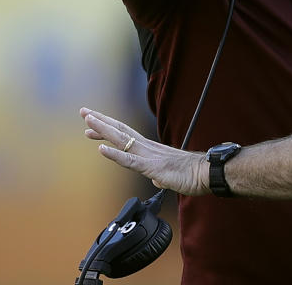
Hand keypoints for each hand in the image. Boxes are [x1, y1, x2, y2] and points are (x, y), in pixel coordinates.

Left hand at [80, 107, 209, 195]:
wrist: (207, 173)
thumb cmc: (192, 174)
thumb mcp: (170, 175)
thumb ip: (160, 175)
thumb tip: (155, 180)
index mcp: (150, 149)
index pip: (125, 134)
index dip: (108, 128)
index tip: (91, 124)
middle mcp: (147, 148)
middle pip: (120, 131)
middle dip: (100, 121)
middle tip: (84, 111)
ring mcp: (149, 156)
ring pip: (122, 140)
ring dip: (104, 130)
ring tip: (88, 122)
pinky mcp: (153, 168)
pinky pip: (130, 161)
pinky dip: (114, 154)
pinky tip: (101, 149)